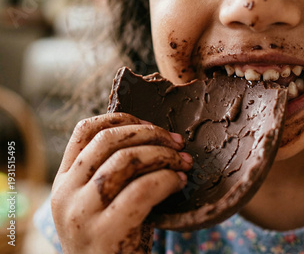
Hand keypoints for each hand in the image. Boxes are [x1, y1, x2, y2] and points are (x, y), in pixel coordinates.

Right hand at [51, 113, 192, 253]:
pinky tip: (179, 182)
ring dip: (164, 156)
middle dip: (151, 134)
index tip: (153, 126)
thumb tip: (153, 135)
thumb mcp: (102, 202)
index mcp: (64, 181)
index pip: (85, 129)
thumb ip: (112, 172)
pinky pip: (142, 189)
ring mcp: (82, 214)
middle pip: (109, 140)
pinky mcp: (106, 232)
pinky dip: (167, 179)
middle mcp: (66, 194)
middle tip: (178, 143)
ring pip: (126, 161)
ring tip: (184, 163)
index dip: (123, 119)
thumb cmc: (114, 239)